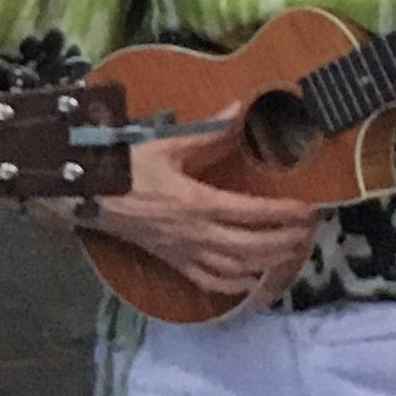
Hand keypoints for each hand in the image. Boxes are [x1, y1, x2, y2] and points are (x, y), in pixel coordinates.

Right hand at [30, 107, 320, 301]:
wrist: (88, 195)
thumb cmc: (126, 168)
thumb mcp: (166, 145)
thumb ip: (206, 132)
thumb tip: (238, 109)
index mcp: (196, 203)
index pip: (251, 213)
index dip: (283, 214)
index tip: (307, 209)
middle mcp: (195, 234)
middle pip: (252, 247)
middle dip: (285, 242)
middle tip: (308, 232)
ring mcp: (184, 253)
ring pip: (236, 269)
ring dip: (268, 264)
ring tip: (290, 254)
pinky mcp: (172, 262)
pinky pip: (209, 282)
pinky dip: (236, 286)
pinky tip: (252, 280)